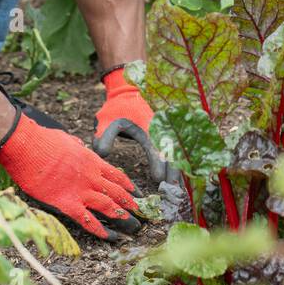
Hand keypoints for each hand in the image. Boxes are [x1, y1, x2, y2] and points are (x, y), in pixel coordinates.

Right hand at [0, 110, 141, 239]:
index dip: (128, 186)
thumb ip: (76, 145)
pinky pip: (88, 220)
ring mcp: (81, 190)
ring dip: (123, 218)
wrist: (28, 146)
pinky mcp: (67, 204)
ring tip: (134, 227)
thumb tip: (78, 144)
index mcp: (91, 160)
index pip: (116, 175)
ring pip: (109, 207)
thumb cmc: (42, 140)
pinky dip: (100, 230)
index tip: (136, 193)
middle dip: (131, 204)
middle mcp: (91, 176)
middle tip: (141, 213)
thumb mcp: (66, 139)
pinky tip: (110, 237)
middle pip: (117, 192)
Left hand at [93, 68, 177, 183]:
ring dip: (180, 171)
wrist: (127, 93)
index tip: (158, 179)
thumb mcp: (106, 120)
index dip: (158, 163)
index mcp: (146, 125)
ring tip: (180, 191)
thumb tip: (103, 155)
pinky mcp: (168, 134)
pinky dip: (179, 166)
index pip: (155, 146)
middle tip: (175, 192)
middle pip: (173, 151)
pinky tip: (180, 181)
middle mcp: (160, 128)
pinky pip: (177, 151)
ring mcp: (166, 130)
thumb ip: (104, 137)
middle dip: (175, 172)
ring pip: (178, 153)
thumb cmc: (116, 109)